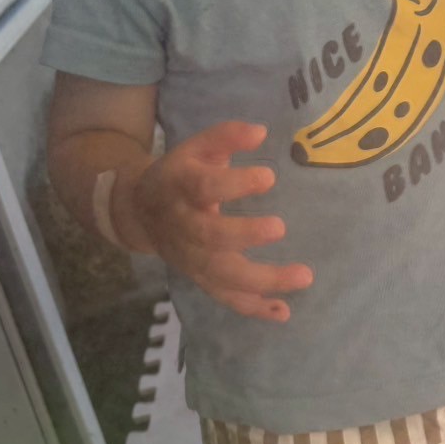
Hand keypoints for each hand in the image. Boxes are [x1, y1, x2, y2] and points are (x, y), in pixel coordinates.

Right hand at [126, 122, 311, 321]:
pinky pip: (226, 297)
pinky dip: (253, 307)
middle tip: (280, 227)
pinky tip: (283, 311)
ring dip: (262, 280)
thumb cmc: (180, 175)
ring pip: (222, 275)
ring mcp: (190, 257)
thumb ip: (226, 137)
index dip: (233, 184)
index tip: (268, 177)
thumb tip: (261, 132)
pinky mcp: (200, 278)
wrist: (140, 211)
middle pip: (210, 237)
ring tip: (304, 276)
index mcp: (180, 187)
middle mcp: (182, 225)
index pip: (203, 186)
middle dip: (244, 235)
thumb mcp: (196, 147)